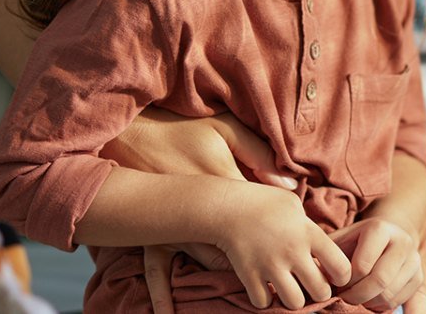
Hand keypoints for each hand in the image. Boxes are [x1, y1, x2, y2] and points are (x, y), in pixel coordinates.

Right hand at [110, 110, 294, 311]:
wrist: (132, 135)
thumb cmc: (182, 131)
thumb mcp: (224, 131)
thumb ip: (258, 153)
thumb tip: (289, 183)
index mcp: (224, 186)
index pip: (261, 220)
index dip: (279, 233)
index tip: (293, 240)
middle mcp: (201, 213)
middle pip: (239, 249)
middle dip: (260, 260)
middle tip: (282, 270)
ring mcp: (176, 226)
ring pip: (209, 262)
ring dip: (229, 270)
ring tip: (251, 277)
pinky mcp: (154, 232)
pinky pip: (156, 270)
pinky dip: (162, 293)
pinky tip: (166, 313)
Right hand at [218, 182, 352, 309]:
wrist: (226, 206)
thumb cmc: (262, 202)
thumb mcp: (293, 204)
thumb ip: (310, 225)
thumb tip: (323, 243)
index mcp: (308, 233)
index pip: (341, 267)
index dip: (342, 276)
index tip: (333, 275)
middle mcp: (293, 251)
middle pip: (320, 291)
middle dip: (319, 293)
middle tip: (310, 285)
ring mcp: (270, 265)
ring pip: (295, 303)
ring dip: (294, 300)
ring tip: (290, 290)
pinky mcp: (249, 275)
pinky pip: (263, 303)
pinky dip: (265, 300)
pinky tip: (265, 289)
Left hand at [329, 218, 425, 311]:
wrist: (387, 234)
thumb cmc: (356, 240)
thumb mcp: (340, 240)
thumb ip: (326, 255)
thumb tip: (312, 276)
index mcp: (380, 228)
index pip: (362, 265)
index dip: (346, 281)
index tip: (336, 285)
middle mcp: (402, 241)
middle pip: (380, 281)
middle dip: (358, 296)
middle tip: (345, 298)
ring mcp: (414, 259)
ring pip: (390, 294)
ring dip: (369, 303)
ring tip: (356, 298)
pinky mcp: (418, 276)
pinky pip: (400, 301)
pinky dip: (382, 307)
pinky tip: (370, 300)